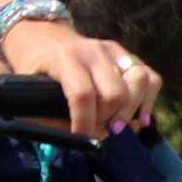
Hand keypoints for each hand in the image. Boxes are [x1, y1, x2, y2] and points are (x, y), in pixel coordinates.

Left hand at [0, 12, 159, 138]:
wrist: (47, 42)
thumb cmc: (38, 72)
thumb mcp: (30, 93)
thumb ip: (50, 117)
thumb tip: (83, 139)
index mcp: (65, 58)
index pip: (83, 94)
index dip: (86, 122)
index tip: (84, 138)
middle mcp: (93, 51)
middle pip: (115, 93)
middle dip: (109, 119)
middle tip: (99, 129)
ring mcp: (114, 51)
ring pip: (140, 82)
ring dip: (131, 111)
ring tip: (117, 125)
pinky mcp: (128, 56)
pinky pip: (151, 78)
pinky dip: (149, 101)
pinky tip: (139, 118)